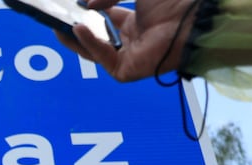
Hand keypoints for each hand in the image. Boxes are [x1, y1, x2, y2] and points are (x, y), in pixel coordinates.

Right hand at [59, 0, 198, 82]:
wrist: (193, 19)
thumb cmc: (174, 3)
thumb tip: (88, 5)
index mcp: (138, 22)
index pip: (107, 19)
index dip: (90, 12)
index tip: (75, 4)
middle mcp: (132, 40)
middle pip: (96, 38)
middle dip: (76, 30)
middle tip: (59, 20)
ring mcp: (128, 56)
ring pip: (93, 52)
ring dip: (75, 40)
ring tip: (58, 27)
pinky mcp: (126, 70)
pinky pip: (102, 57)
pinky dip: (90, 44)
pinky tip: (78, 29)